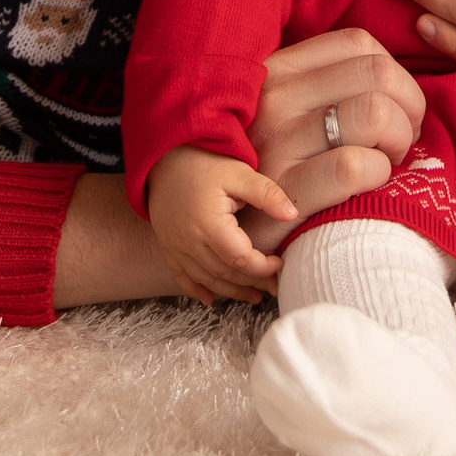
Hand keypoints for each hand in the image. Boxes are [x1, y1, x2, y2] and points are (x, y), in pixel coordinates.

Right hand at [147, 145, 298, 304]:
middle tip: (274, 287)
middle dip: (252, 283)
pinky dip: (197, 290)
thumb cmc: (204, 162)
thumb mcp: (239, 173)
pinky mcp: (167, 246)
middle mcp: (189, 241)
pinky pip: (181, 276)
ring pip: (206, 280)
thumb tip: (292, 214)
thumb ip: (267, 193)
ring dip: (231, 292)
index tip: (280, 264)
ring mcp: (175, 246)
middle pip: (224, 274)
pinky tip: (212, 298)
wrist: (164, 156)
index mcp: (208, 224)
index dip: (263, 267)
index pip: (240, 259)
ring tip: (254, 296)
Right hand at [240, 28, 426, 250]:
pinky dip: (380, 172)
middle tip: (403, 137)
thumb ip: (322, 86)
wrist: (218, 233)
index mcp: (276, 70)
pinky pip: (355, 166)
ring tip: (388, 159)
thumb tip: (390, 76)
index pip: (357, 43)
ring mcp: (275, 143)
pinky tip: (372, 182)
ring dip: (400, 138)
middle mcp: (273, 97)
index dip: (393, 73)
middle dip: (410, 105)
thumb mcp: (280, 112)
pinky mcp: (283, 191)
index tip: (394, 105)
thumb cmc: (265, 168)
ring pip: (374, 113)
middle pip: (377, 72)